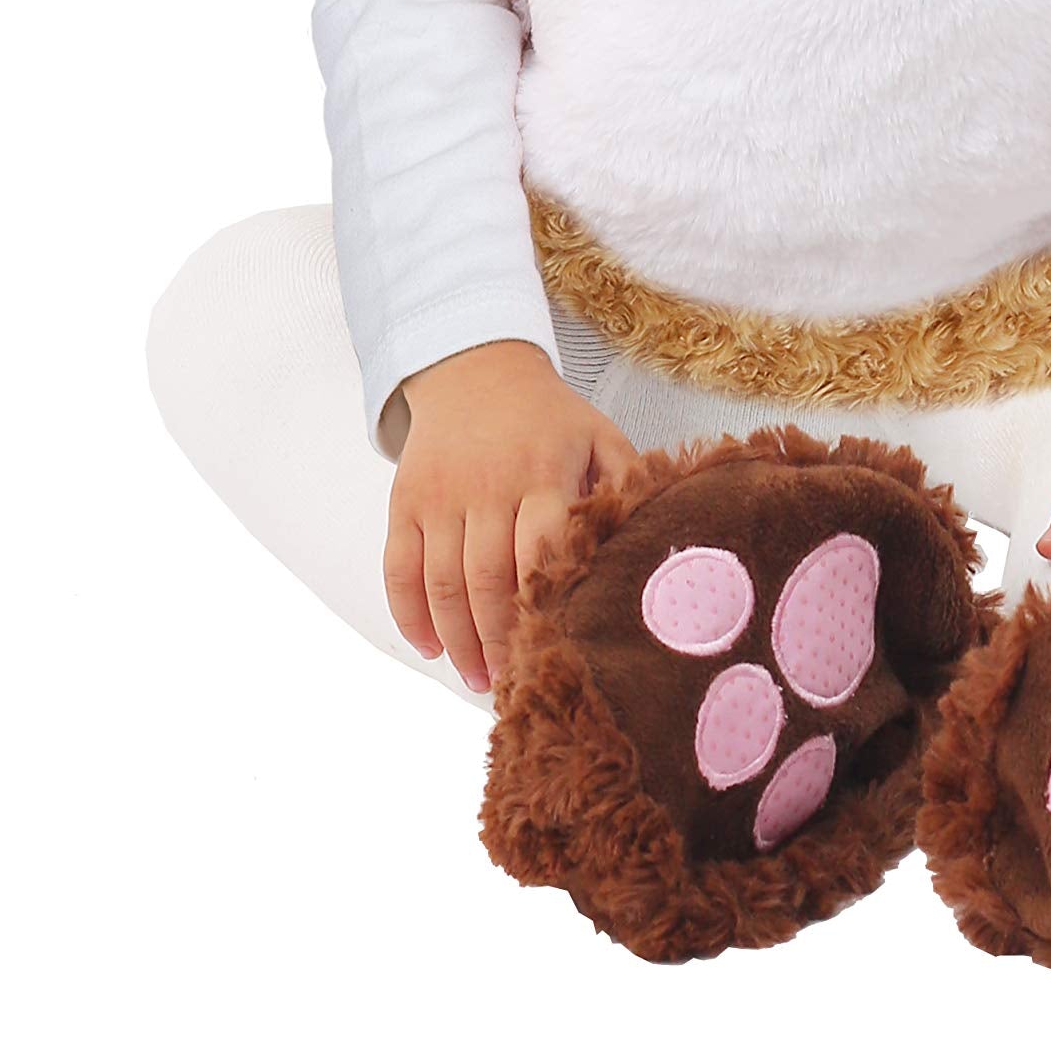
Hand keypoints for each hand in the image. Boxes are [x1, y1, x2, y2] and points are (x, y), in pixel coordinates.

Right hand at [385, 339, 639, 691]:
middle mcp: (487, 485)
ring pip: (441, 582)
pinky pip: (397, 565)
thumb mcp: (599, 435)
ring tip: (476, 677)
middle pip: (486, 581)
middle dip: (497, 642)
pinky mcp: (405, 498)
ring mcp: (440, 493)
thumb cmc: (548, 416)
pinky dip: (408, 613)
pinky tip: (429, 645)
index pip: (538, 554)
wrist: (475, 366)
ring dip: (456, 640)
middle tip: (512, 683)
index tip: (553, 654)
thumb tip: (652, 544)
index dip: (542, 612)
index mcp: (542, 472)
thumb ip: (626, 487)